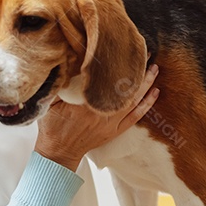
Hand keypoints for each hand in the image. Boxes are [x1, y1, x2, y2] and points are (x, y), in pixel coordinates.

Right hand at [35, 65, 159, 170]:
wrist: (58, 152)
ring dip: (146, 85)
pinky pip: (136, 117)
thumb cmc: (52, 126)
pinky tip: (154, 93)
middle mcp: (103, 113)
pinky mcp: (115, 131)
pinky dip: (146, 104)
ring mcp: (112, 123)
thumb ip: (60, 84)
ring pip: (134, 101)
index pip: (107, 81)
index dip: (118, 67)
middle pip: (126, 89)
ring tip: (155, 69)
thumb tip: (67, 62)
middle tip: (146, 54)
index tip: (124, 52)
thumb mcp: (50, 102)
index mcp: (87, 104)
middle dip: (138, 72)